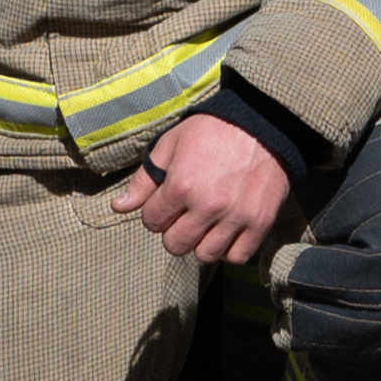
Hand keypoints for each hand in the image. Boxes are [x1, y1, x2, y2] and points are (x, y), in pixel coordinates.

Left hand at [113, 110, 289, 264]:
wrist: (262, 123)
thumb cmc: (212, 130)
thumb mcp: (171, 144)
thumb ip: (144, 180)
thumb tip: (118, 207)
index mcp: (181, 185)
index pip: (152, 222)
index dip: (155, 212)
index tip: (166, 202)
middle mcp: (207, 206)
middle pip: (175, 245)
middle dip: (173, 231)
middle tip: (184, 214)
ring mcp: (235, 217)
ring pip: (205, 255)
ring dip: (200, 242)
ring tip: (204, 223)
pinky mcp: (260, 223)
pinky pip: (237, 256)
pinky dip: (228, 249)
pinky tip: (224, 232)